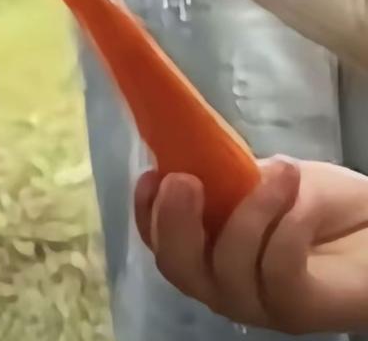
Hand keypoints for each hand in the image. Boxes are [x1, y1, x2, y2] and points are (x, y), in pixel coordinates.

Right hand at [136, 158, 367, 334]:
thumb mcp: (261, 176)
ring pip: (229, 265)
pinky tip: (298, 193)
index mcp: (208, 252)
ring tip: (281, 170)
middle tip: (186, 179)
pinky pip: (277, 267)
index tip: (152, 174)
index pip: (161, 243)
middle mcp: (225, 286)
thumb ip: (225, 178)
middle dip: (175, 223)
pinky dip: (284, 223)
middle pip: (180, 268)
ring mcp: (261, 304)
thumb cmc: (316, 202)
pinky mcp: (300, 309)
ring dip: (251, 210)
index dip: (148, 212)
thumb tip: (188, 155)